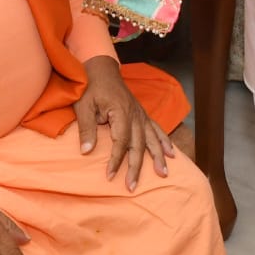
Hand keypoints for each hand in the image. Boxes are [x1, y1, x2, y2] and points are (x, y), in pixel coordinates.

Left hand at [72, 55, 175, 190]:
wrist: (101, 68)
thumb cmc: (90, 86)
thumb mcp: (83, 105)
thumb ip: (87, 128)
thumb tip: (86, 151)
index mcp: (120, 112)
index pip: (121, 141)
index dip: (116, 160)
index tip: (110, 176)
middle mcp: (135, 114)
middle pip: (138, 144)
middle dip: (136, 167)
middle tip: (132, 186)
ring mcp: (140, 113)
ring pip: (151, 138)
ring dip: (157, 157)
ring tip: (163, 173)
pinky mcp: (142, 113)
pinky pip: (156, 128)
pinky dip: (164, 141)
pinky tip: (171, 153)